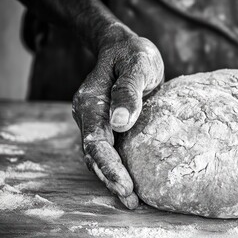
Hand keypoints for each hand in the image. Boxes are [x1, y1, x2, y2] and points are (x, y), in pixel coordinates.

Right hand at [72, 35, 163, 208]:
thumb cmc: (132, 54)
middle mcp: (89, 116)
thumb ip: (128, 92)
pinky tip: (132, 180)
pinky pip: (110, 150)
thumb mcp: (136, 65)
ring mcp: (97, 121)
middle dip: (111, 179)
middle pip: (95, 155)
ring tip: (132, 200)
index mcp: (91, 103)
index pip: (96, 142)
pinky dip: (118, 167)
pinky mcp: (108, 125)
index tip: (125, 185)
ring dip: (113, 178)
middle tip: (131, 201)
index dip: (109, 166)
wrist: (124, 48)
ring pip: (99, 156)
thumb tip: (120, 123)